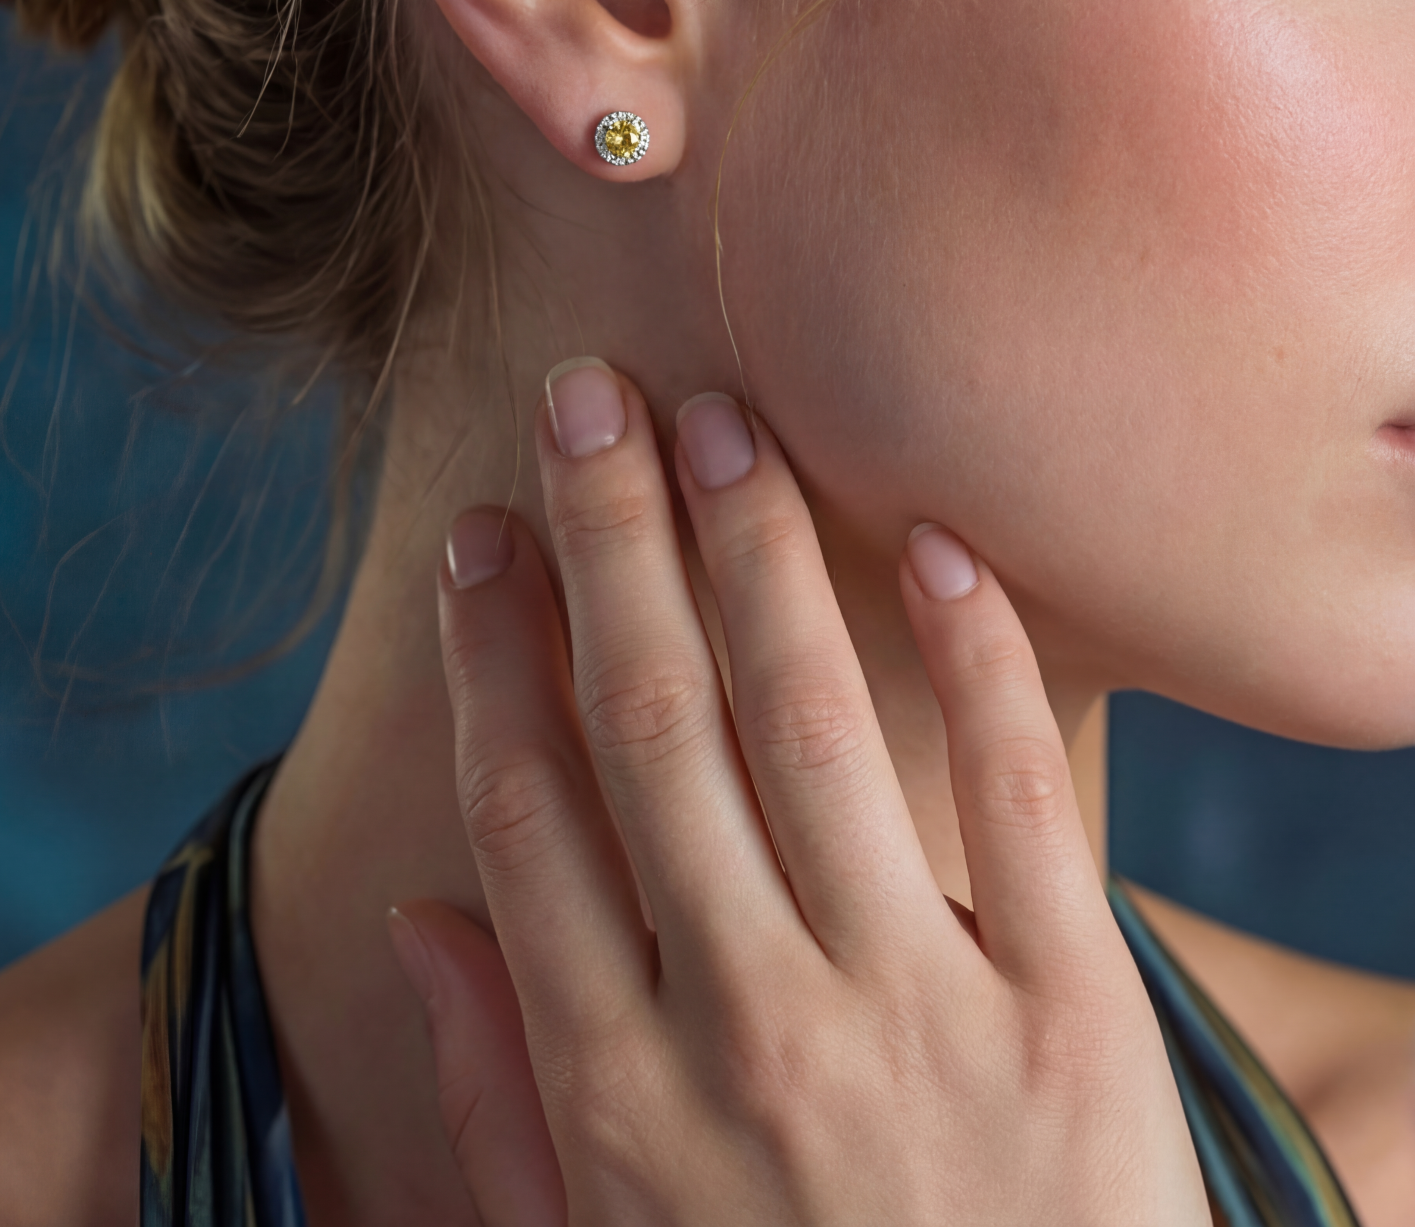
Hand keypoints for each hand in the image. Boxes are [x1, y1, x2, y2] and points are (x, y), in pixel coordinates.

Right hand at [393, 361, 1208, 1224]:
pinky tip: (929, 538)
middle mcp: (751, 1033)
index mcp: (621, 1094)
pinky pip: (1016, 801)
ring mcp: (919, 1022)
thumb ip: (499, 1097)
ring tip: (716, 424)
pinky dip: (972, 658)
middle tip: (585, 395)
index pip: (527, 814)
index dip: (492, 652)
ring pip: (810, 732)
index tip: (481, 533)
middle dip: (607, 543)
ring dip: (754, 558)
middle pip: (652, 730)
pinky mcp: (1078, 1024)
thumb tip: (415, 919)